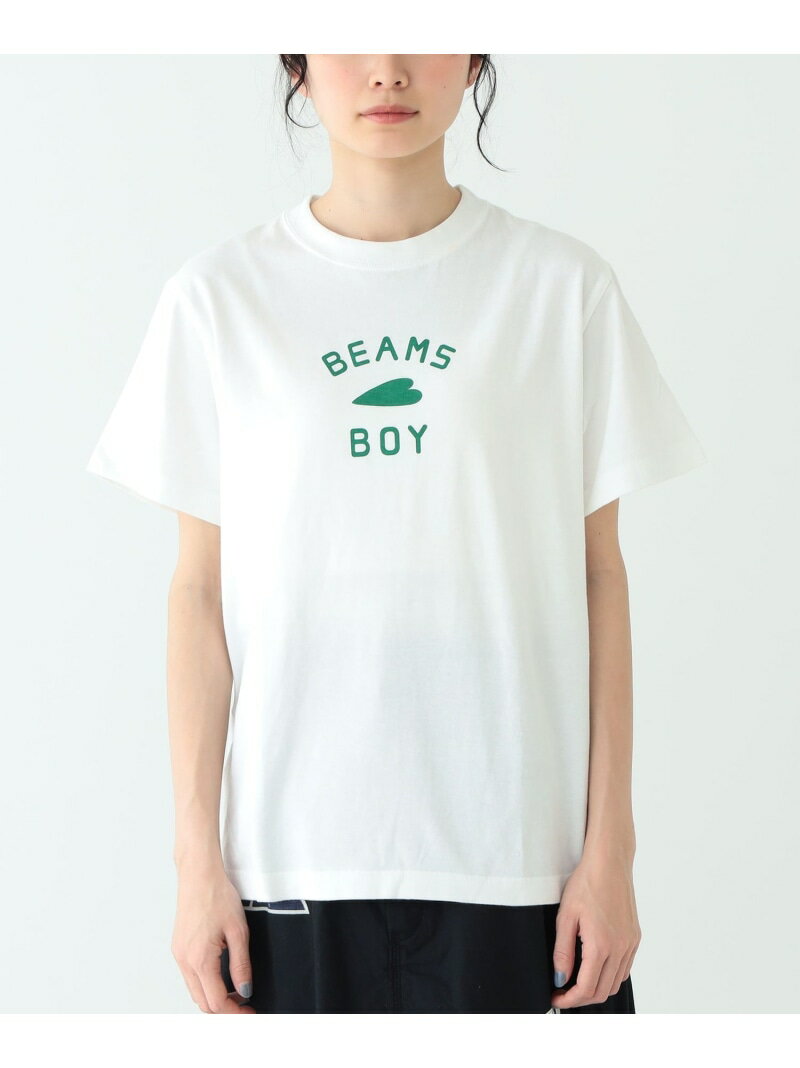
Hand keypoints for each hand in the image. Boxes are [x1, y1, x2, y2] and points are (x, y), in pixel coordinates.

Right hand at [171, 866, 255, 1013]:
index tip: (250, 1012)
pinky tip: (221, 977)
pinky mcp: (179, 948)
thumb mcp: (238, 931)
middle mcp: (185, 961)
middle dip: (225, 1009)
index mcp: (200, 959)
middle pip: (203, 1003)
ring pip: (195, 992)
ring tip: (237, 992)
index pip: (217, 1002)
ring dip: (214, 998)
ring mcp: (179, 955)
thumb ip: (241, 964)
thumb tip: (245, 990)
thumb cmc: (218, 896)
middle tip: (246, 1006)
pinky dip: (206, 984)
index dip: (235, 1012)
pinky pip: (191, 977)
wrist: (199, 875)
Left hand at [550, 850, 640, 1009]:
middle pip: (602, 991)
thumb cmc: (586, 883)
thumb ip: (562, 951)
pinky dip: (610, 976)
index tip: (556, 998)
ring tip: (577, 982)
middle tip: (563, 993)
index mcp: (601, 945)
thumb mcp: (566, 916)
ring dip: (596, 989)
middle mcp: (620, 948)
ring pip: (615, 983)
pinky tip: (595, 967)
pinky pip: (624, 968)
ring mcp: (630, 943)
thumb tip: (560, 978)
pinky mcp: (635, 937)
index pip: (586, 989)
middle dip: (581, 998)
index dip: (569, 1000)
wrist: (609, 862)